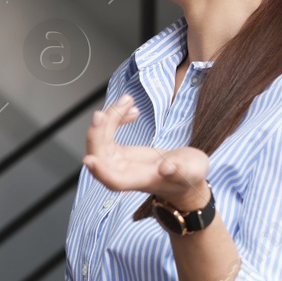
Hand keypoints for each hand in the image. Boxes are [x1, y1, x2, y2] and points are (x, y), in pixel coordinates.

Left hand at [81, 95, 210, 211]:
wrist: (185, 172)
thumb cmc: (189, 175)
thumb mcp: (191, 170)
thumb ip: (180, 170)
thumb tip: (165, 168)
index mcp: (138, 180)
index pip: (113, 180)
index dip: (100, 171)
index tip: (89, 159)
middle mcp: (122, 172)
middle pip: (100, 155)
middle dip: (97, 134)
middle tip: (102, 114)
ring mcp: (118, 161)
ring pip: (102, 140)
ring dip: (109, 118)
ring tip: (128, 100)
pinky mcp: (119, 151)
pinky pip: (108, 133)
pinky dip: (116, 118)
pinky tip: (131, 108)